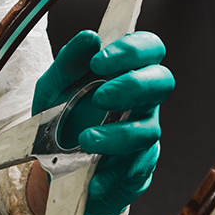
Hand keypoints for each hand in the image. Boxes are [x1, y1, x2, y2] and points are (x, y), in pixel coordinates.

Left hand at [32, 30, 174, 214]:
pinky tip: (92, 177)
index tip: (99, 59)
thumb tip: (89, 37)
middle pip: (163, 82)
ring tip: (85, 140)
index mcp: (124, 74)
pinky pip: (135, 170)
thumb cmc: (60, 120)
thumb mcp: (51, 91)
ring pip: (148, 131)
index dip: (132, 49)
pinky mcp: (138, 169)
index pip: (149, 48)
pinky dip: (111, 174)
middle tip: (99, 96)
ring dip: (116, 135)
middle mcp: (141, 102)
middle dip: (133, 86)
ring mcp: (143, 136)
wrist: (53, 169)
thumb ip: (66, 64)